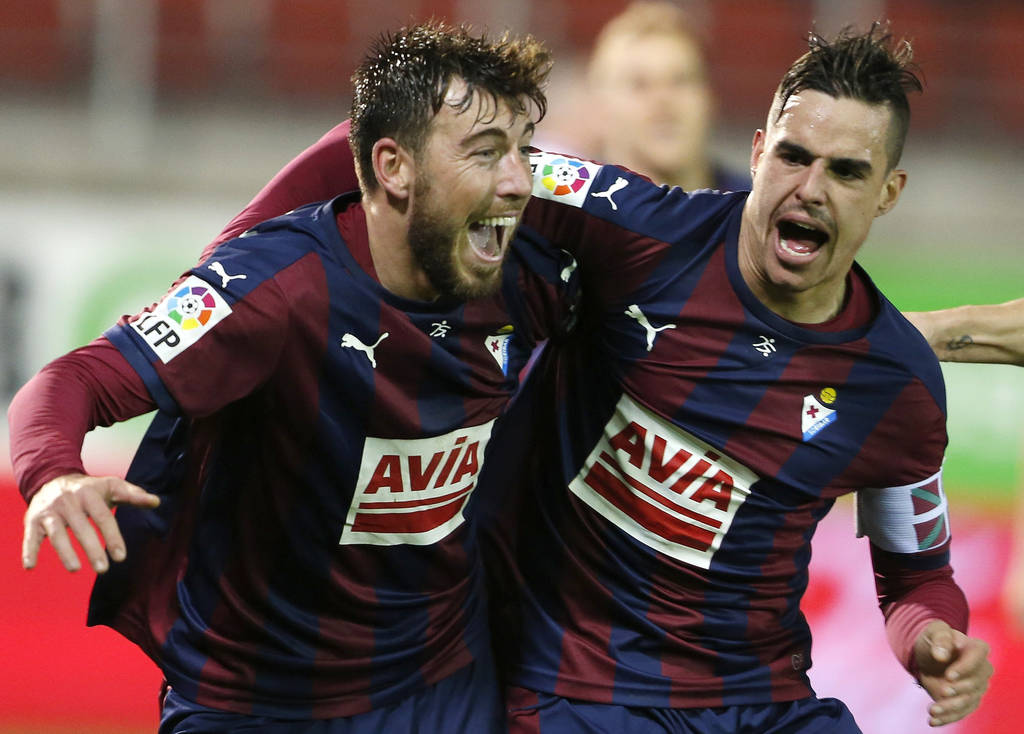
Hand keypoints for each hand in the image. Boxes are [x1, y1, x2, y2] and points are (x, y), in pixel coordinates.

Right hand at [22, 472, 159, 573]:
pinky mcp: (33, 520)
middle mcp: (68, 501)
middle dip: (92, 548)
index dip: (112, 536)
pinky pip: (30, 537)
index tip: (121, 557)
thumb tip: (157, 502)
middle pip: (81, 527)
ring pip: (57, 533)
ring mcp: (50, 511)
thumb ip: (133, 495)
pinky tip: (30, 566)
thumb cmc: (89, 489)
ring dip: (65, 552)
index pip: (103, 516)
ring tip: (76, 569)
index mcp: (89, 493)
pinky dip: (29, 550)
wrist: (52, 479)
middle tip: (103, 569)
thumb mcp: (111, 487)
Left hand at [913, 620, 991, 726]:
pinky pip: (960, 712)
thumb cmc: (935, 640)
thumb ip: (939, 639)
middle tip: (942, 691)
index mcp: (978, 648)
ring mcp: (977, 687)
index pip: (977, 658)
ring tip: (932, 710)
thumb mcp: (934, 632)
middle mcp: (983, 669)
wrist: (929, 656)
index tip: (949, 675)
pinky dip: (947, 718)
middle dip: (958, 690)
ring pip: (967, 701)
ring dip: (950, 707)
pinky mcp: (967, 701)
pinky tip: (933, 721)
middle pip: (975, 684)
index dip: (965, 668)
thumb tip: (941, 655)